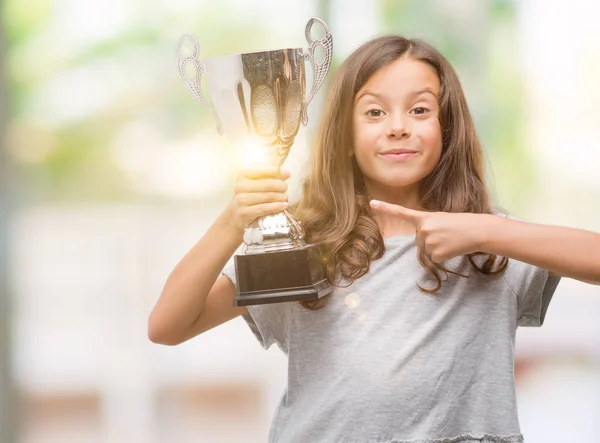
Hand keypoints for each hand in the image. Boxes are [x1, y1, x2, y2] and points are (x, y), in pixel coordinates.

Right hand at [227, 165, 289, 233]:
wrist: (235, 215)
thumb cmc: (250, 196)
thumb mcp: (258, 183)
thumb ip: (272, 177)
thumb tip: (287, 173)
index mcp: (243, 174)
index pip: (263, 168)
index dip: (276, 171)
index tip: (284, 175)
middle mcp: (240, 185)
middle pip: (268, 184)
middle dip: (281, 186)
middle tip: (285, 188)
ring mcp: (241, 200)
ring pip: (268, 196)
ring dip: (281, 197)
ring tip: (285, 198)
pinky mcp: (244, 212)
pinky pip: (264, 208)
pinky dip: (277, 206)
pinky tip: (284, 205)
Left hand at [369, 200, 489, 262]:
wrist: (478, 230)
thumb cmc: (463, 223)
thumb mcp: (441, 220)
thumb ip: (427, 228)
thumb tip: (424, 244)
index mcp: (424, 217)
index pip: (402, 212)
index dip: (386, 208)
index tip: (372, 203)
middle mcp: (423, 229)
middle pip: (419, 242)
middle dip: (431, 241)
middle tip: (447, 234)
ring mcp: (428, 242)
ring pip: (427, 252)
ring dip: (438, 249)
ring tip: (452, 240)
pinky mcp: (436, 254)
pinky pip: (435, 260)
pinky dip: (444, 256)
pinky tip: (453, 248)